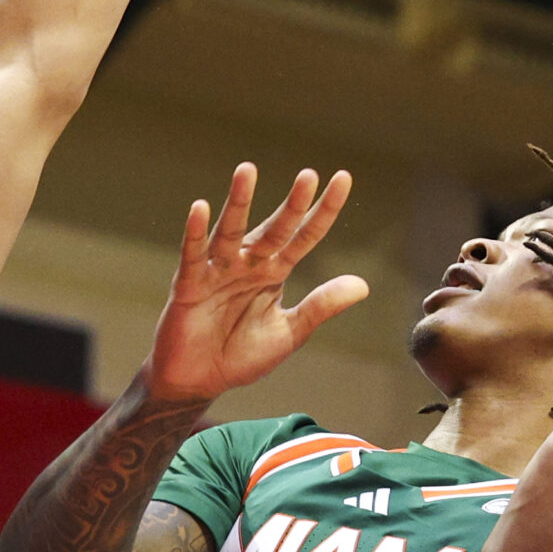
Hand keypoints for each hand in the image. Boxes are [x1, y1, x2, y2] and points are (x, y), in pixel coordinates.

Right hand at [145, 164, 367, 401]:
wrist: (198, 381)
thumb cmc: (240, 355)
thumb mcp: (289, 332)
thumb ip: (320, 306)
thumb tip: (363, 284)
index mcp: (273, 273)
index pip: (304, 236)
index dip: (323, 211)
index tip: (343, 179)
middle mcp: (247, 264)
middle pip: (274, 229)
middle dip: (291, 204)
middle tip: (309, 175)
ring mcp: (217, 271)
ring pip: (231, 230)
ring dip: (239, 201)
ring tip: (247, 170)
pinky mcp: (189, 284)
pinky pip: (193, 254)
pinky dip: (196, 232)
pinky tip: (201, 208)